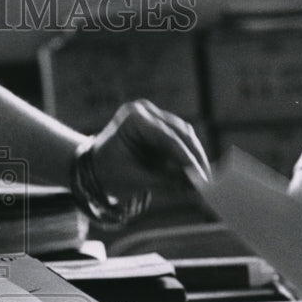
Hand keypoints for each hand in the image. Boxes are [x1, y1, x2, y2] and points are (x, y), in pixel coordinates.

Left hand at [91, 99, 210, 199]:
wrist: (92, 167)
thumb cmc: (109, 173)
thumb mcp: (138, 179)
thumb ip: (169, 182)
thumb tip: (199, 190)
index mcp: (134, 118)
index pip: (168, 138)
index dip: (188, 158)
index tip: (202, 178)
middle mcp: (145, 111)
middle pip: (180, 133)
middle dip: (195, 158)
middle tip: (209, 181)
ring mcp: (152, 115)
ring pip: (183, 135)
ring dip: (194, 157)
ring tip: (204, 180)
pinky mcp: (158, 125)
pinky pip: (178, 140)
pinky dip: (186, 156)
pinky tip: (196, 173)